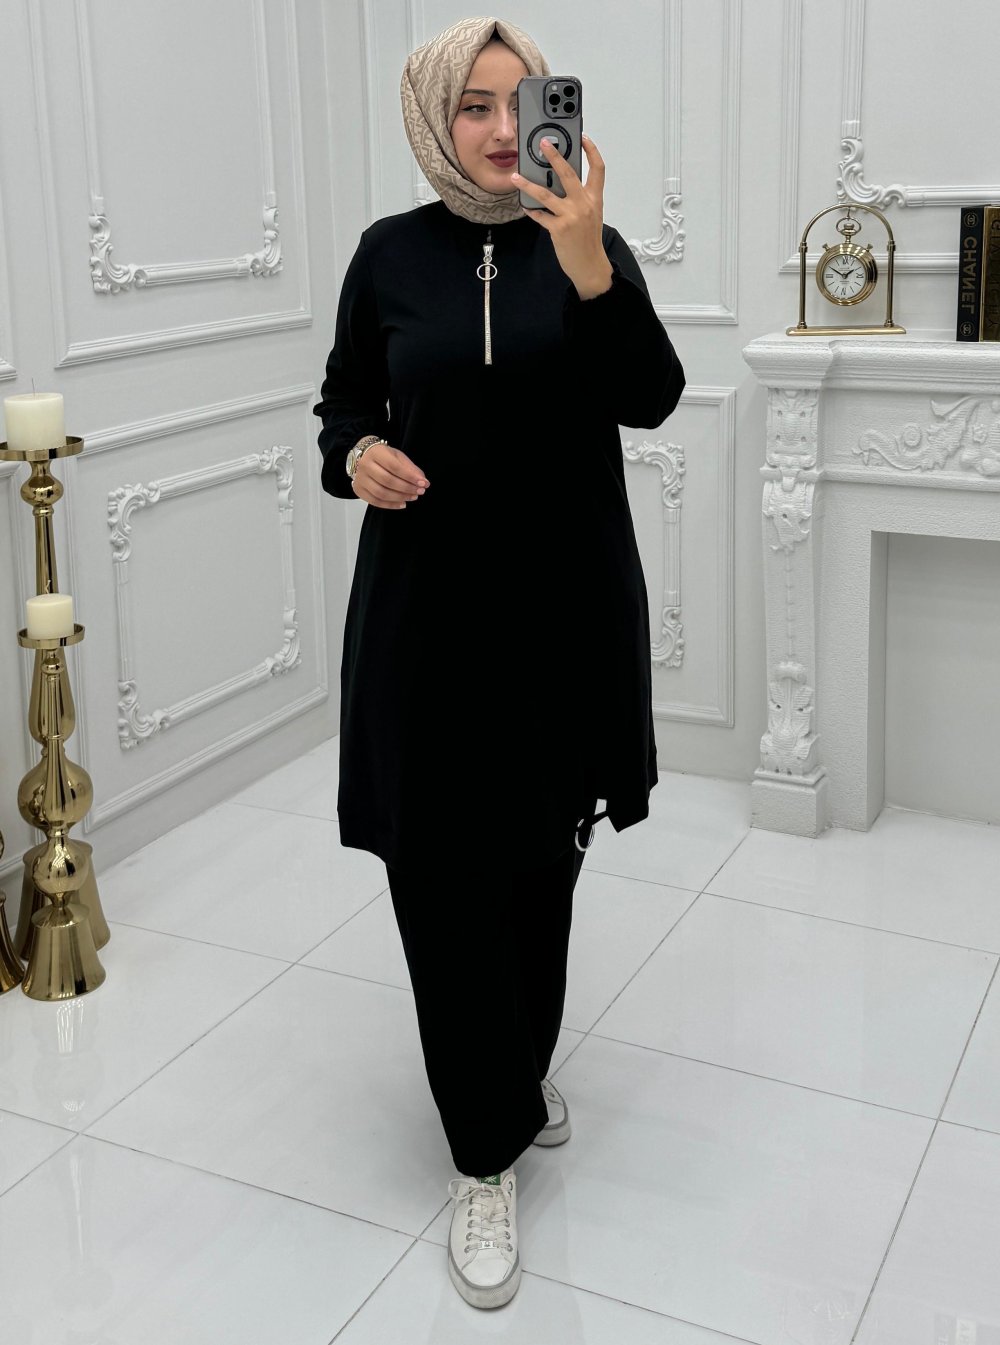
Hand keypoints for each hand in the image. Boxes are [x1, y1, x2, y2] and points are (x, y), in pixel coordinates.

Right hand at [353, 442, 428, 508]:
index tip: (423, 483)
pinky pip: (375, 501)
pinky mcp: (358, 490)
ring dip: (400, 497)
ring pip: (381, 493)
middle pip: (388, 481)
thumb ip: (410, 468)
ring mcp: (360, 479)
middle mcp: (365, 465)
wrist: (362, 457)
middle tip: (419, 492)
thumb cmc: (382, 457)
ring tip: (412, 497)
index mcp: (376, 453)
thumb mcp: (397, 456)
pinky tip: (402, 504)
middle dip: (406, 488)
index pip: (394, 467)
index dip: (410, 477)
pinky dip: (390, 505)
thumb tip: (422, 481)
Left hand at [512, 135, 611, 299]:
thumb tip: (560, 184)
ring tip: (516, 177)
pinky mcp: (559, 229)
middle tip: (543, 144)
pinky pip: (540, 215)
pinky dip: (532, 211)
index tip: (583, 138)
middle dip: (554, 156)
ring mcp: (571, 216)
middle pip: (568, 173)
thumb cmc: (588, 240)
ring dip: (528, 184)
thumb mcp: (592, 215)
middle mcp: (584, 204)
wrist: (590, 265)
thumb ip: (580, 198)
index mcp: (594, 199)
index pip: (598, 169)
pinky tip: (526, 207)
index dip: (591, 151)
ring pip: (546, 194)